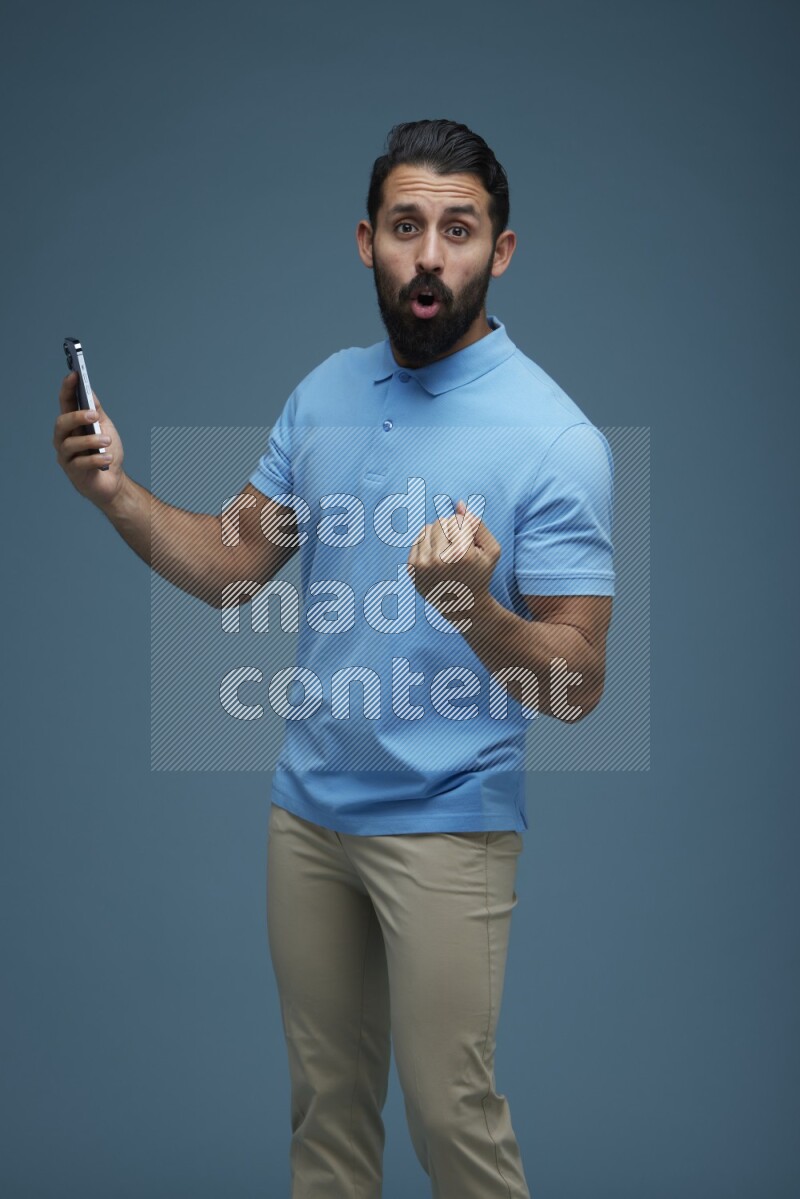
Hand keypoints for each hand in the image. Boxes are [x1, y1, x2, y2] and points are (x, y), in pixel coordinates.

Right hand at [53, 372, 125, 507]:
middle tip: (94, 415)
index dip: (67, 388)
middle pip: (62, 423)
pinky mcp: (73, 472)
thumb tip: (89, 390)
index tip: (74, 375)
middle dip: (77, 416)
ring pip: (71, 444)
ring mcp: (66, 456)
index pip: (65, 403)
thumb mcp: (105, 427)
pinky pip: (81, 464)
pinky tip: (108, 458)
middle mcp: (64, 438)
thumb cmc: (106, 453)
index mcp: (72, 425)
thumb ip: (96, 411)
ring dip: (91, 441)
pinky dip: (96, 459)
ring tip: (107, 441)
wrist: (113, 482)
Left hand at [406, 498, 500, 621]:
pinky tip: (437, 557)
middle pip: (440, 522)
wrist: (462, 605)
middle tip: (458, 548)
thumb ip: (478, 524)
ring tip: (448, 551)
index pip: (456, 520)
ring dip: (438, 535)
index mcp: (461, 554)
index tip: (469, 544)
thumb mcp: (491, 550)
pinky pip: (417, 540)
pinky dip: (427, 544)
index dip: (465, 528)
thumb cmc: (480, 574)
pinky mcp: (412, 569)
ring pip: (427, 529)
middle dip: (450, 530)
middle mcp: (439, 559)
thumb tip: (458, 504)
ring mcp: (423, 565)